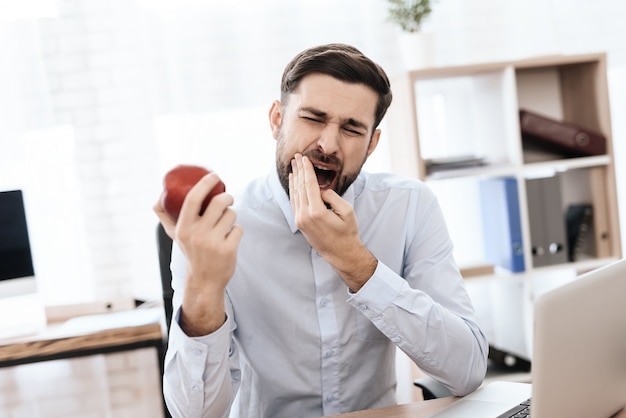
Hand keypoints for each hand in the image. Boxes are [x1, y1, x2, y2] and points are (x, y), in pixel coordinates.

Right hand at [154, 172, 243, 334]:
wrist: (204, 281)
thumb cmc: (191, 252)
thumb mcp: (176, 236)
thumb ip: (165, 216)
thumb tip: (158, 198)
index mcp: (183, 228)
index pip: (193, 199)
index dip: (205, 184)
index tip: (214, 176)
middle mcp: (197, 234)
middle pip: (219, 202)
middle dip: (227, 197)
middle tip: (228, 199)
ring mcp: (213, 242)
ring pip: (231, 214)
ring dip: (231, 217)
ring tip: (225, 225)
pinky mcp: (228, 249)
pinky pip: (239, 228)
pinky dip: (237, 231)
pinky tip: (230, 239)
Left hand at [289, 153, 376, 290]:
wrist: (340, 253)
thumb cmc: (347, 232)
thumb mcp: (347, 211)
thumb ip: (332, 197)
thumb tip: (321, 190)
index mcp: (317, 211)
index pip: (309, 185)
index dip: (306, 170)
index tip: (304, 158)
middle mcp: (305, 216)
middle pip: (299, 187)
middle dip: (298, 170)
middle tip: (296, 156)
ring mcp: (300, 220)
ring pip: (295, 194)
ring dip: (294, 178)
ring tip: (293, 165)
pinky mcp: (299, 223)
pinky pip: (294, 202)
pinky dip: (293, 189)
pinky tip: (293, 181)